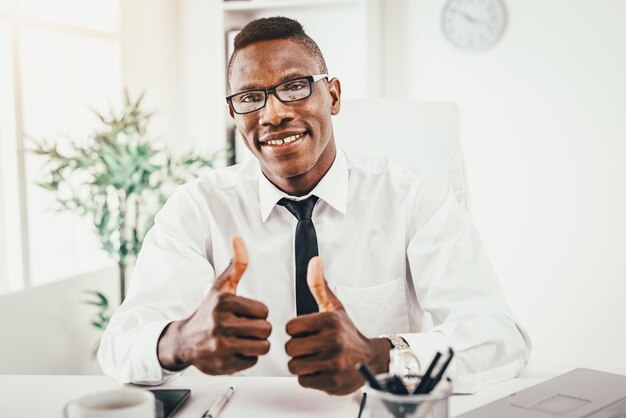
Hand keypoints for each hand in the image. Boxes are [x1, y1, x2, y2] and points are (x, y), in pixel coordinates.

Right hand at [157, 236, 271, 374]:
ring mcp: (220, 346)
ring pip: (262, 346)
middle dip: (258, 330)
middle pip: (265, 330)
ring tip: (243, 339)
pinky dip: (247, 358)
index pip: (264, 311)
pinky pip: (252, 361)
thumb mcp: (220, 287)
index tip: (244, 314)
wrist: (183, 341)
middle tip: (245, 328)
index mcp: (223, 302)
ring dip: (256, 344)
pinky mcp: (222, 365)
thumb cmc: (208, 312)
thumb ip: (236, 264)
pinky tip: (235, 351)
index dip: (257, 313)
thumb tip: (238, 238)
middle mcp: (220, 323)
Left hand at [285, 257, 391, 394]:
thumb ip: (319, 285)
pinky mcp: (333, 382)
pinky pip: (303, 381)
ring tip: (315, 359)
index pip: (290, 327)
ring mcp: (334, 362)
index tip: (307, 333)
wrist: (370, 359)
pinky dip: (309, 378)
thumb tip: (314, 260)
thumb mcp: (334, 307)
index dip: (295, 332)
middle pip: (290, 348)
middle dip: (297, 350)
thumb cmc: (346, 332)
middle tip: (310, 348)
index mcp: (330, 320)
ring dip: (301, 365)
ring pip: (294, 366)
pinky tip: (321, 370)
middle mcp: (333, 340)